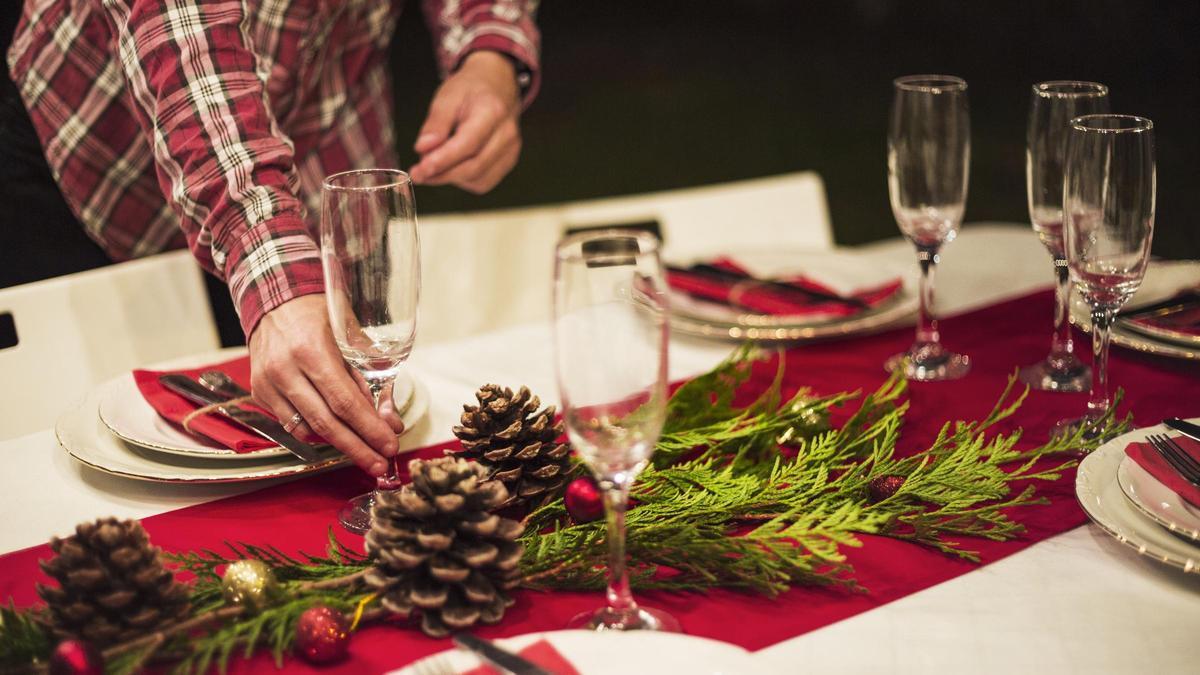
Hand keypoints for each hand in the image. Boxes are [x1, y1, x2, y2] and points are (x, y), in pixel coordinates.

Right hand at [247, 295, 404, 476]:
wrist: (275, 300)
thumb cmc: (320, 315)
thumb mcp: (353, 336)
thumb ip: (373, 378)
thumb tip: (390, 420)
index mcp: (311, 350)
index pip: (345, 401)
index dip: (369, 428)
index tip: (390, 445)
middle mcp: (284, 369)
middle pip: (326, 422)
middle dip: (358, 448)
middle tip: (380, 465)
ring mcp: (267, 383)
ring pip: (307, 428)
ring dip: (339, 444)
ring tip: (365, 453)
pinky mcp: (259, 392)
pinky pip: (291, 424)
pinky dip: (316, 432)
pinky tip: (335, 434)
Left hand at [408, 51, 521, 193]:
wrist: (497, 84)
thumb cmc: (471, 89)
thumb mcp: (447, 96)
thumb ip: (435, 123)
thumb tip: (423, 149)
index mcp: (492, 112)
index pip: (467, 145)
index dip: (442, 161)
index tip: (420, 170)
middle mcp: (507, 134)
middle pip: (473, 167)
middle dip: (442, 175)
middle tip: (418, 174)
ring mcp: (511, 150)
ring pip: (478, 179)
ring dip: (451, 178)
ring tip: (433, 164)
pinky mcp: (508, 161)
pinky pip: (484, 181)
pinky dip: (464, 180)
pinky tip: (452, 167)